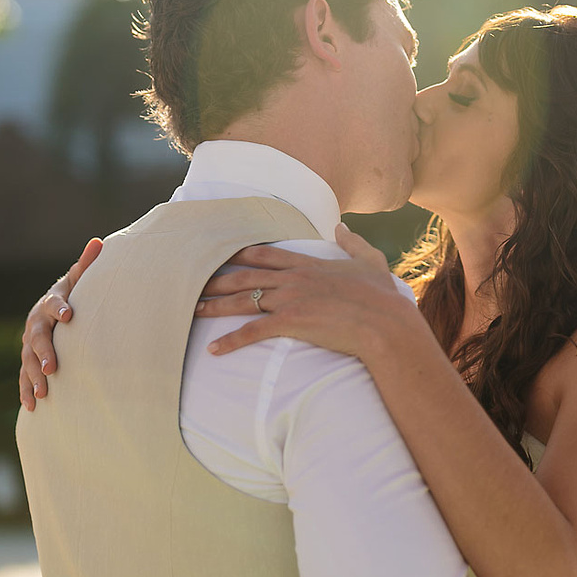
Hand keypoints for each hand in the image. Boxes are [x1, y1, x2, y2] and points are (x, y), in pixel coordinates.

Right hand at [19, 238, 101, 410]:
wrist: (55, 311)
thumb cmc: (73, 295)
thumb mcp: (79, 280)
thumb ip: (87, 265)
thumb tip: (100, 242)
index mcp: (51, 303)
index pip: (54, 303)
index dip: (60, 307)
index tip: (69, 315)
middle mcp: (36, 323)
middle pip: (36, 337)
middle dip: (42, 352)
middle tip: (50, 367)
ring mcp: (29, 344)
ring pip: (26, 360)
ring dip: (33, 377)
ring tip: (43, 393)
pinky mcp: (27, 361)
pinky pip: (23, 377)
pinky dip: (25, 390)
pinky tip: (32, 406)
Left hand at [195, 223, 412, 359]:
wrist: (385, 323)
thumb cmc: (381, 298)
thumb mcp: (370, 261)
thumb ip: (353, 242)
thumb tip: (341, 226)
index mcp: (308, 265)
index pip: (265, 255)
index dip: (239, 255)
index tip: (219, 256)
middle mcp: (293, 279)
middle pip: (244, 277)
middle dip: (216, 280)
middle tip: (193, 283)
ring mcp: (290, 299)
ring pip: (242, 300)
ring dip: (214, 306)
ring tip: (192, 311)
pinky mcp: (290, 322)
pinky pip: (252, 332)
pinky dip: (230, 341)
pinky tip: (213, 349)